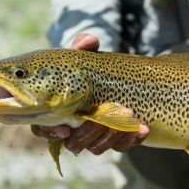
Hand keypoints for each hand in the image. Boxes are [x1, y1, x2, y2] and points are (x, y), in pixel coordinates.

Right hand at [31, 33, 148, 154]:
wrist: (115, 79)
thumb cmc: (89, 68)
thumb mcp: (86, 55)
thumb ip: (84, 46)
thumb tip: (88, 41)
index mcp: (56, 110)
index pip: (44, 129)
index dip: (52, 132)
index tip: (66, 129)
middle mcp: (72, 128)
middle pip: (74, 143)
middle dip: (90, 132)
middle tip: (105, 117)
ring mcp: (93, 136)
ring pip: (97, 147)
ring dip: (113, 135)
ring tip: (130, 116)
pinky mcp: (112, 139)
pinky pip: (120, 146)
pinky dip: (131, 139)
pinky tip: (143, 128)